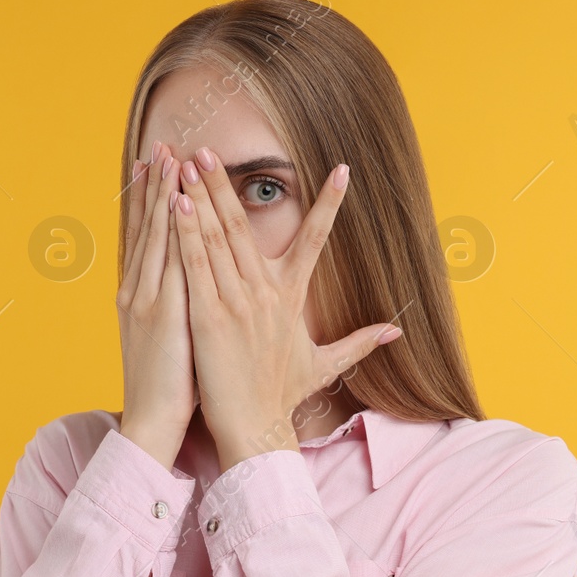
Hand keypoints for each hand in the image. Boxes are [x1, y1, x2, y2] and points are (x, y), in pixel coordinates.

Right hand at [117, 143, 198, 470]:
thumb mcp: (168, 339)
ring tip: (169, 158)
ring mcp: (146, 299)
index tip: (155, 167)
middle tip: (160, 145)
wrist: (151, 421)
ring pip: (154, 236)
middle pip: (145, 227)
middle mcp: (137, 291)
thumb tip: (187, 290)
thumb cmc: (168, 386)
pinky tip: (177, 202)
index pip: (144, 239)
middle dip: (153, 185)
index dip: (148, 201)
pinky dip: (170, 227)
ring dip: (161, 194)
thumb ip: (174, 308)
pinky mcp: (160, 312)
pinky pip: (168, 260)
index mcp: (139, 297)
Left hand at [172, 150, 402, 472]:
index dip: (331, 205)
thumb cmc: (281, 397)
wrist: (254, 429)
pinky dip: (188, 234)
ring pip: (218, 239)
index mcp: (291, 299)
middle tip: (212, 147)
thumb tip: (397, 332)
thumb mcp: (323, 365)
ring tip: (189, 162)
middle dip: (227, 185)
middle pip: (247, 227)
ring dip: (203, 197)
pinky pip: (196, 266)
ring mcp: (237, 303)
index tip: (343, 169)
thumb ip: (358, 342)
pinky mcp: (209, 318)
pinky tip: (179, 205)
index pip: (316, 241)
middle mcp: (266, 294)